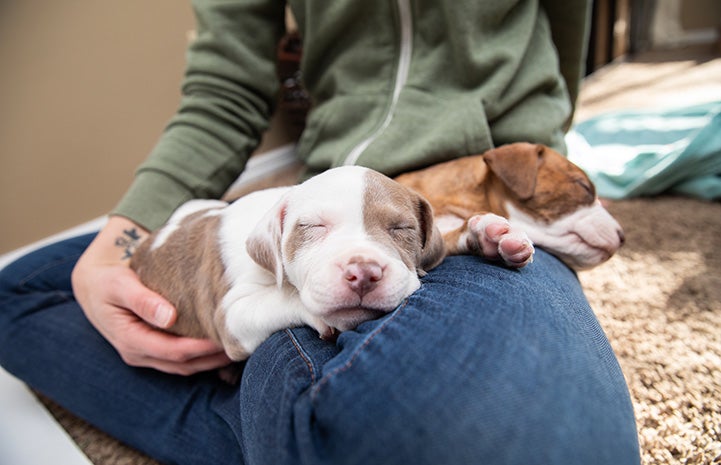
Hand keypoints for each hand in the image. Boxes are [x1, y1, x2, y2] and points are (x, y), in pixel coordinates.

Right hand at [71, 216, 231, 374]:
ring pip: (184, 367)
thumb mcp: (119, 285)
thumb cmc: (107, 282)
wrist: (93, 287)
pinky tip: (221, 347)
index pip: (173, 351)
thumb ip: (143, 300)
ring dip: (211, 362)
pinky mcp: (153, 350)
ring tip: (237, 349)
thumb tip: (169, 317)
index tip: (224, 337)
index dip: (201, 348)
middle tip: (241, 345)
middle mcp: (138, 353)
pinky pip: (180, 360)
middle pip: (183, 364)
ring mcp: (146, 355)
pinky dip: (201, 358)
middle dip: (213, 359)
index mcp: (130, 340)